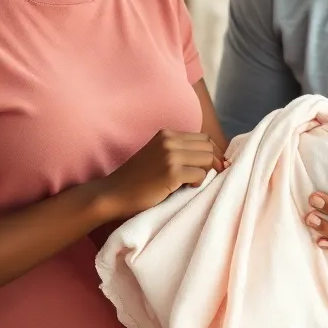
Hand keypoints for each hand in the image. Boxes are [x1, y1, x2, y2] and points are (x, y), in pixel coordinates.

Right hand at [100, 130, 226, 217]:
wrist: (114, 194)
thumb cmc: (137, 180)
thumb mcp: (157, 155)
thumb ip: (178, 151)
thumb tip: (214, 158)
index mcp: (166, 134)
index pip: (203, 138)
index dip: (211, 152)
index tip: (210, 167)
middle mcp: (169, 140)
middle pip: (208, 146)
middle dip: (212, 161)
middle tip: (205, 176)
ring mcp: (170, 155)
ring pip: (208, 158)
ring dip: (205, 172)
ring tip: (192, 182)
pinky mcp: (172, 173)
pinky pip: (200, 174)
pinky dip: (198, 183)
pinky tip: (186, 187)